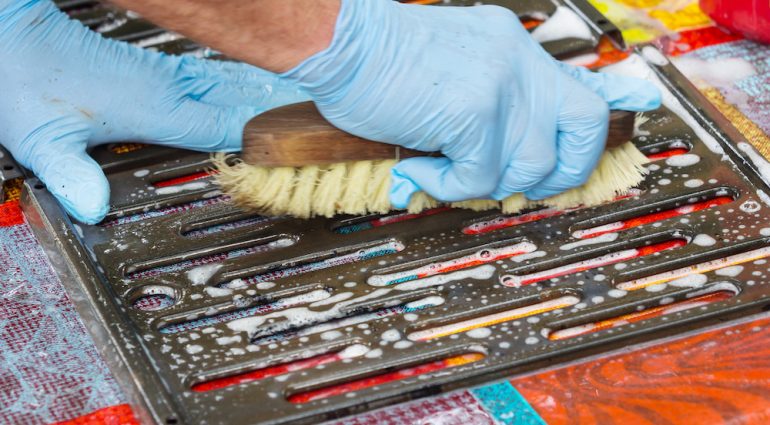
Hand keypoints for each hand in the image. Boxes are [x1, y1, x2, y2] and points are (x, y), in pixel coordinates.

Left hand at [0, 0, 307, 223]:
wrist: (14, 33)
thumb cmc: (25, 81)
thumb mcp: (40, 139)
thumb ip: (70, 175)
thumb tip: (93, 208)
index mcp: (150, 106)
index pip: (221, 123)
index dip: (259, 136)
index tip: (293, 149)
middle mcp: (166, 87)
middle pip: (241, 98)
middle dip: (281, 111)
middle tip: (321, 121)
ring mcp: (166, 75)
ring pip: (233, 82)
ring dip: (269, 93)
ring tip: (305, 104)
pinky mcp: (160, 71)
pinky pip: (217, 76)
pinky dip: (244, 84)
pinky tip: (254, 89)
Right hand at [282, 0, 660, 207]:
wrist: (342, 43)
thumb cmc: (380, 61)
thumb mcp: (454, 66)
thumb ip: (488, 98)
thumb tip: (506, 151)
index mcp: (514, 48)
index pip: (582, 91)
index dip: (584, 138)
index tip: (568, 164)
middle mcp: (518, 61)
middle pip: (586, 126)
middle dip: (564, 171)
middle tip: (523, 185)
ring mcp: (501, 85)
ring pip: (530, 165)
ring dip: (486, 182)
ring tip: (445, 169)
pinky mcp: (474, 112)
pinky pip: (479, 178)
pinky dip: (447, 186)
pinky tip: (420, 169)